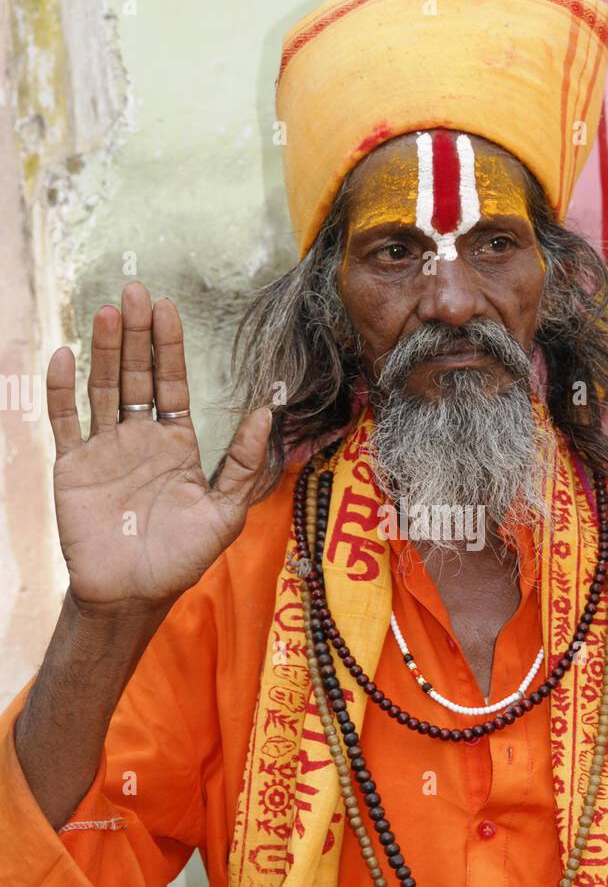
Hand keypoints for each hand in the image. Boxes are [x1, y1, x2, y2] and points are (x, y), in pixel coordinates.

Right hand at [47, 282, 271, 614]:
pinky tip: (65, 357)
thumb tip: (266, 413)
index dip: (169, 346)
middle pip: (136, 374)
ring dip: (103, 350)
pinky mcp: (72, 467)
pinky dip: (62, 390)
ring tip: (107, 311)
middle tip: (134, 292)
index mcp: (176, 443)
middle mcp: (139, 438)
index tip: (167, 308)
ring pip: (101, 388)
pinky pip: (65, 421)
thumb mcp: (224, 513)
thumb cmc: (181, 558)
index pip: (172, 383)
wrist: (132, 594)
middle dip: (136, 334)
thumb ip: (241, 464)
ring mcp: (104, 449)